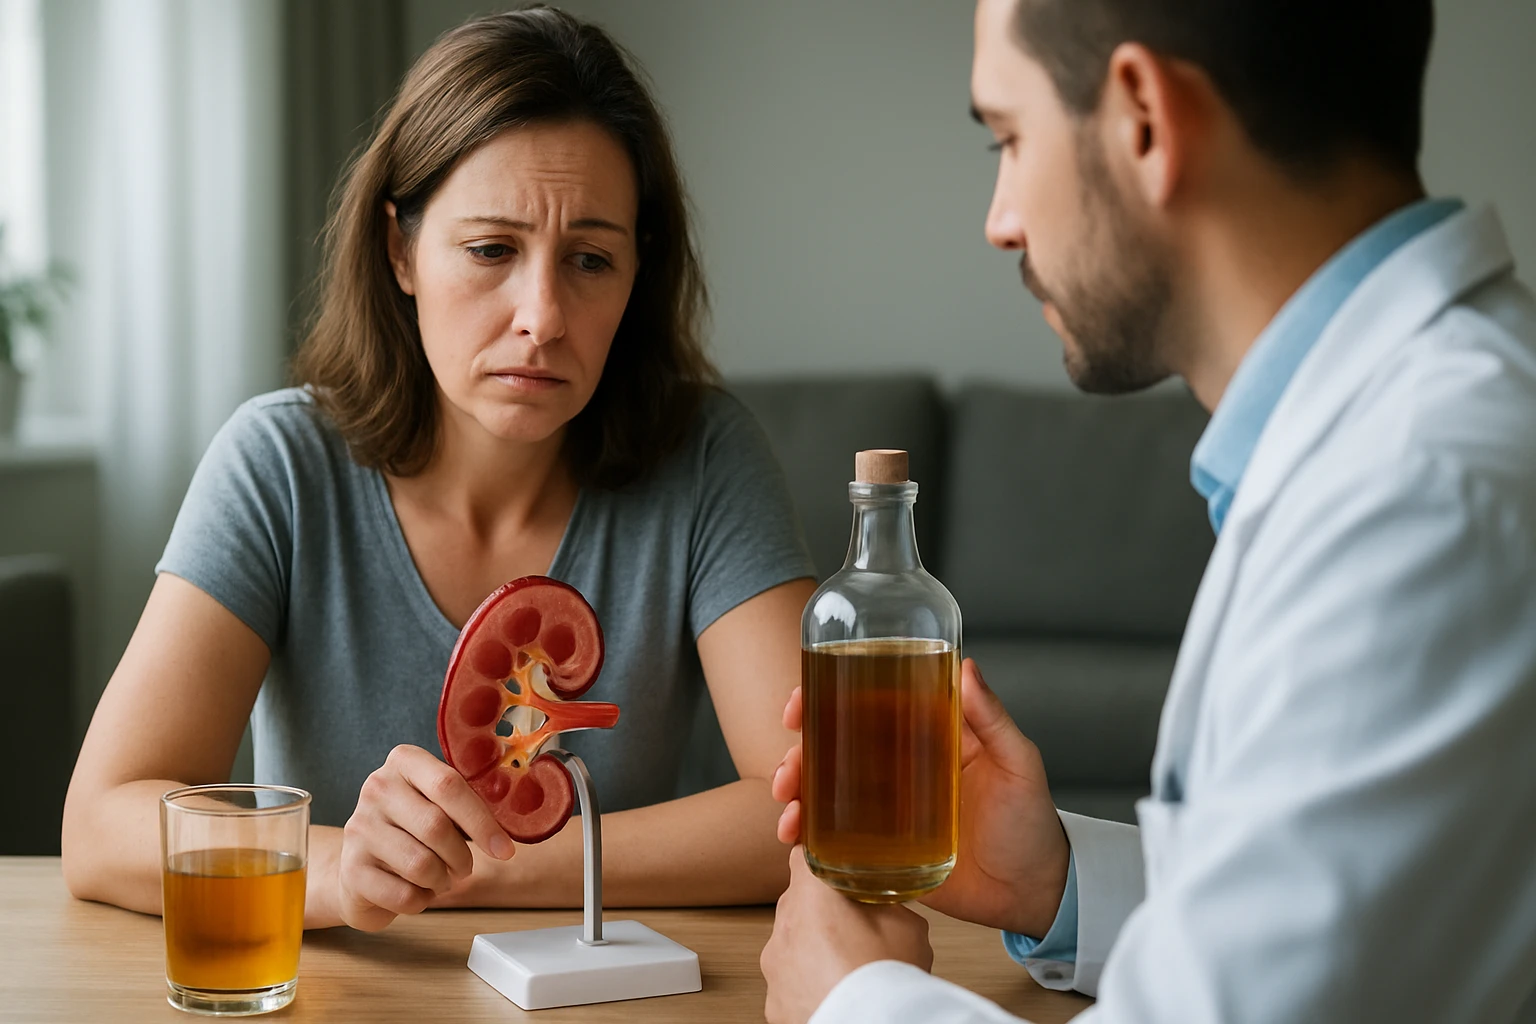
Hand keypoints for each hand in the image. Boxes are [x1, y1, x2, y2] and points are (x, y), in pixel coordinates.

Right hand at [337, 744, 515, 930]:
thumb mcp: (437, 804)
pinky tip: (416, 891)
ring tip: (440, 878)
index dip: (482, 822)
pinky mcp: (351, 869)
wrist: (359, 868)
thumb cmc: (412, 831)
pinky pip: (405, 895)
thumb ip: (467, 805)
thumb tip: (507, 835)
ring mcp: (359, 828)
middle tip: (465, 868)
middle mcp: (376, 788)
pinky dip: (422, 900)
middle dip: (462, 857)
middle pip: (437, 827)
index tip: (505, 850)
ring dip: (442, 880)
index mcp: (404, 761)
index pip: (449, 785)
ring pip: (421, 865)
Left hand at [761, 846, 932, 1023]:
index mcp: (811, 896)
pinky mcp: (774, 1003)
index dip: (821, 859)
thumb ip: (886, 902)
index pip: (802, 855)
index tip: (834, 867)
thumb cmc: (887, 981)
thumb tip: (884, 900)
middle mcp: (783, 928)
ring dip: (814, 950)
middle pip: (798, 904)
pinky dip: (808, 984)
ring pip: (793, 945)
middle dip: (823, 912)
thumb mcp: (907, 924)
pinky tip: (837, 991)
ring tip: (850, 968)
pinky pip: (790, 982)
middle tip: (857, 928)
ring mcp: (775, 968)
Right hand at [772, 659, 1068, 936]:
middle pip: (835, 749)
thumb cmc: (1033, 823)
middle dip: (799, 755)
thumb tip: (966, 666)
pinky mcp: (885, 852)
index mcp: (927, 736)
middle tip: (789, 771)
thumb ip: (993, 719)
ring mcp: (889, 812)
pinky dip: (809, 835)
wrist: (1035, 893)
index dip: (825, 698)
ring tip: (789, 811)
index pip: (867, 705)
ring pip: (828, 792)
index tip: (798, 702)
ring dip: (797, 794)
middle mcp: (901, 769)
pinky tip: (795, 838)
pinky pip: (837, 838)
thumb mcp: (1018, 764)